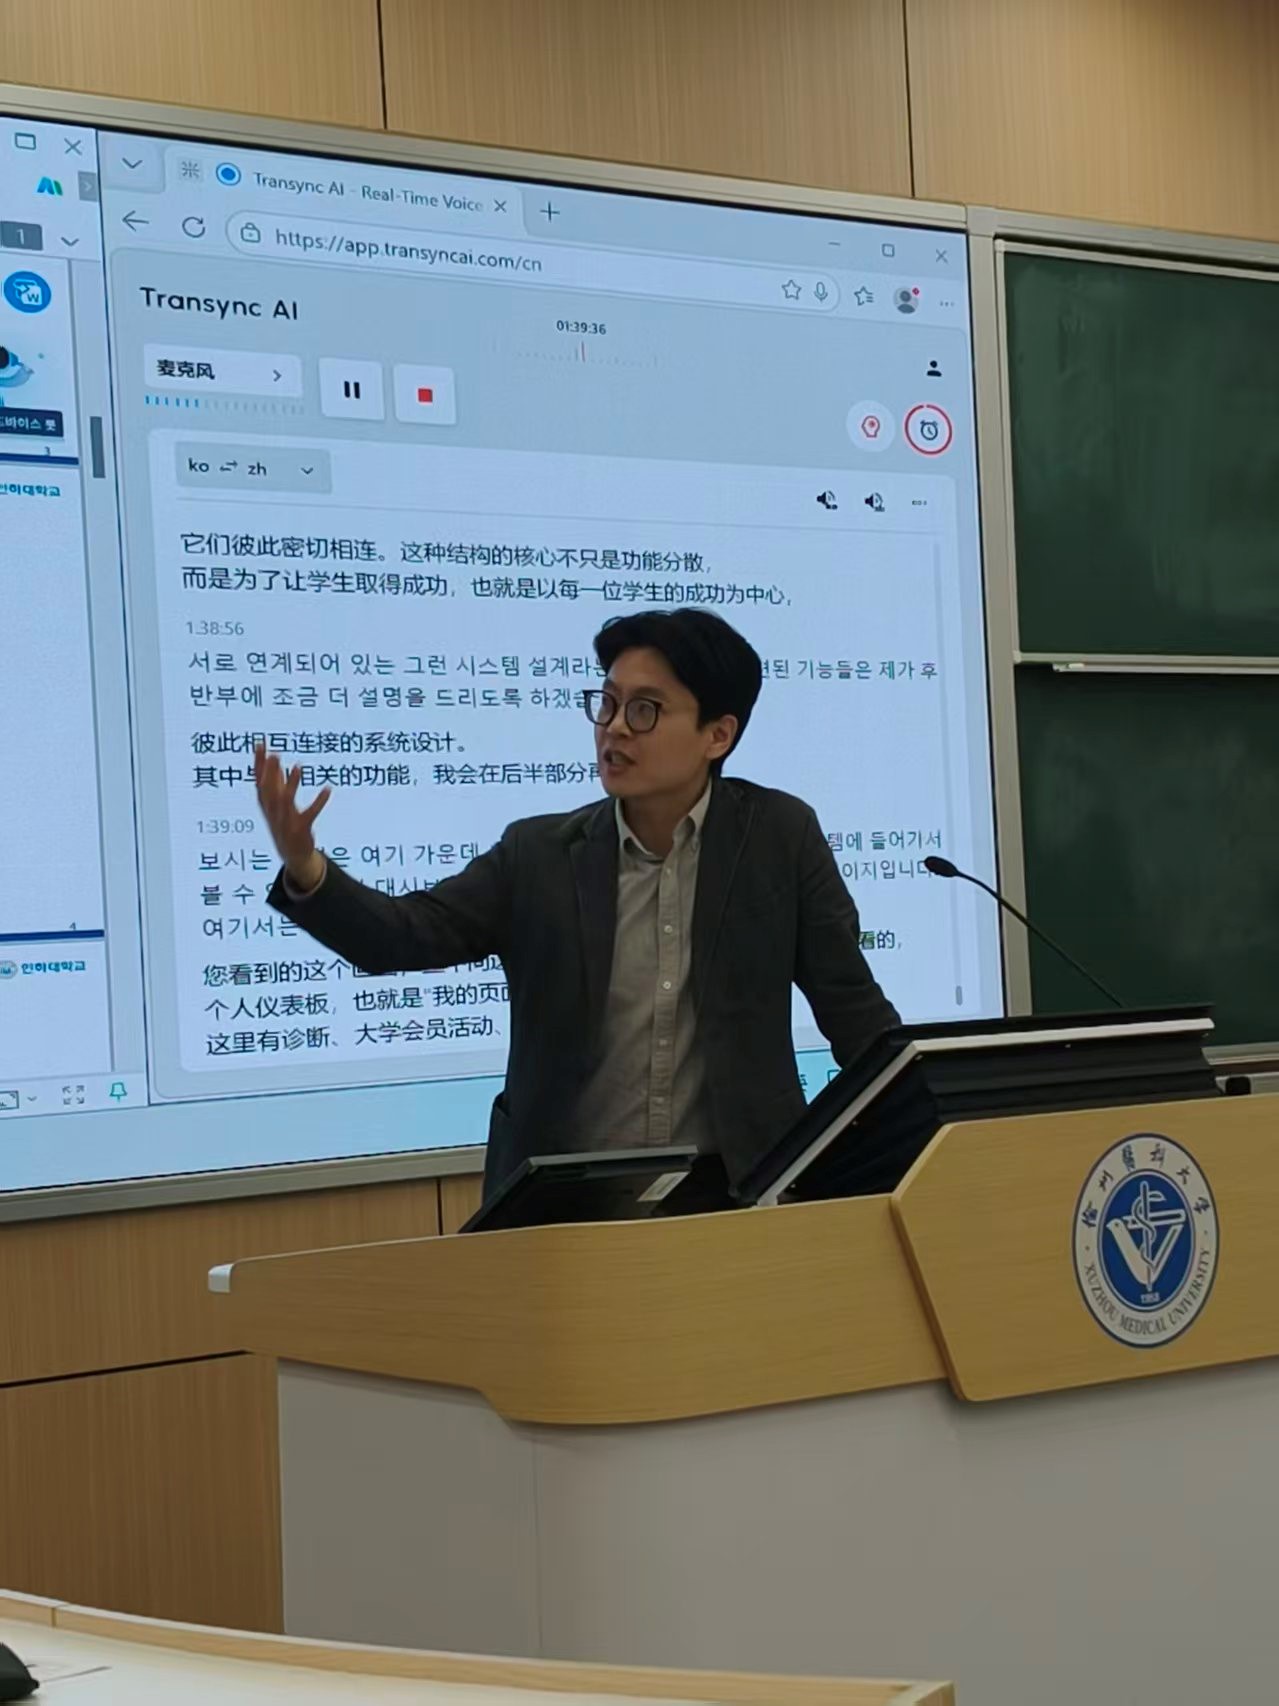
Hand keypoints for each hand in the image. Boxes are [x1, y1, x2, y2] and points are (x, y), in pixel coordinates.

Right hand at [254, 743, 330, 887]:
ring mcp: (286, 822)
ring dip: (292, 784)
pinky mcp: (301, 830)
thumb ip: (275, 783)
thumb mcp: (276, 804)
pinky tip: (327, 789)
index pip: (259, 781)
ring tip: (299, 767)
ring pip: (286, 802)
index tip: (259, 744)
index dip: (258, 763)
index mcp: (266, 805)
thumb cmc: (284, 825)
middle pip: (269, 791)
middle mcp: (273, 812)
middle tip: (275, 754)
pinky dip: (319, 802)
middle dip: (271, 773)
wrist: (292, 856)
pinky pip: (310, 814)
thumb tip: (273, 761)